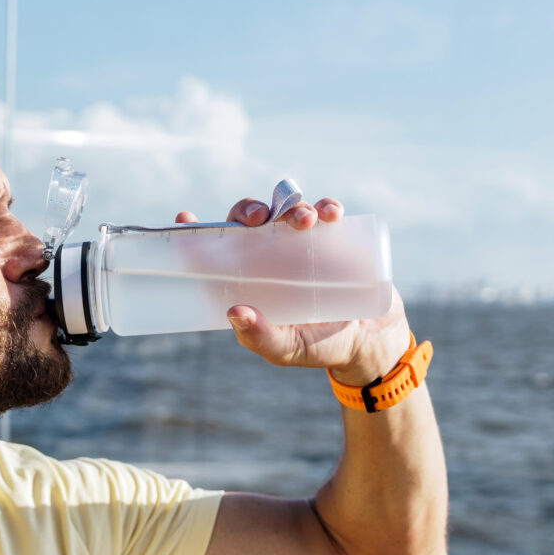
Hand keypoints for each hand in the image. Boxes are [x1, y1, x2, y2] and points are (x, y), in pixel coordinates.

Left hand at [174, 196, 412, 385]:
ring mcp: (303, 243)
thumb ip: (259, 336)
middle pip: (251, 218)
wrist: (368, 343)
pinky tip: (330, 214)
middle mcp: (271, 254)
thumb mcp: (285, 348)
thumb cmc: (318, 346)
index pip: (218, 248)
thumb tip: (234, 311)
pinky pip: (327, 212)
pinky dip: (327, 206)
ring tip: (305, 221)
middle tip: (258, 219)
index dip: (198, 231)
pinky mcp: (335, 239)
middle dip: (250, 209)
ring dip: (292, 206)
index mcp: (250, 277)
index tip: (185, 218)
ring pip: (288, 208)